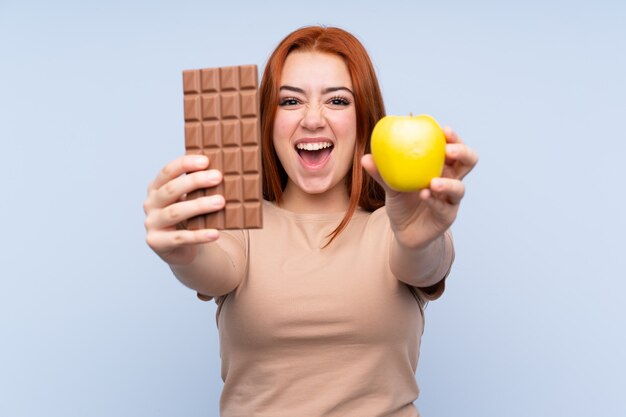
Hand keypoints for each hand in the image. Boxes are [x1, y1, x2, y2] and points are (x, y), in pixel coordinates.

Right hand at [143, 155, 224, 264]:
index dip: (185, 164)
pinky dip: (199, 235)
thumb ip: (200, 187)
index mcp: (157, 188)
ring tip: (220, 202)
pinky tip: (215, 233)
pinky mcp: (158, 243)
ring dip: (199, 205)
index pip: (167, 171)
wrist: (184, 249)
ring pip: (175, 212)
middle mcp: (151, 204)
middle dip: (195, 181)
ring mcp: (152, 224)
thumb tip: (223, 172)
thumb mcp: (192, 199)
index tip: (206, 160)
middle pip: (171, 189)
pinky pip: (181, 238)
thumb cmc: (190, 218)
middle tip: (217, 177)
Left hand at [362, 126, 477, 248]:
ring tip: (433, 182)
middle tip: (449, 150)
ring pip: (459, 188)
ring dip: (448, 183)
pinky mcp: (446, 216)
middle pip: (469, 162)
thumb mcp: (390, 184)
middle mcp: (451, 180)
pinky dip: (434, 201)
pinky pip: (443, 208)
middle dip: (462, 152)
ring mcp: (451, 199)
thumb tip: (365, 158)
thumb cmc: (401, 200)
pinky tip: (424, 195)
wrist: (404, 230)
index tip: (443, 129)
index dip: (453, 137)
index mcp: (441, 165)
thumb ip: (381, 172)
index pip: (453, 146)